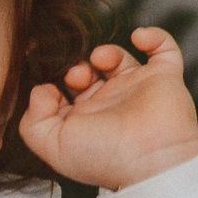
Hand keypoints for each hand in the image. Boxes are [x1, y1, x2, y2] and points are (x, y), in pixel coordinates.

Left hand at [18, 27, 197, 191]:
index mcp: (86, 119)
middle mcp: (111, 103)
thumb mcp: (53, 146)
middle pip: (90, 73)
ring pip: (120, 59)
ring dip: (107, 51)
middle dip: (78, 67)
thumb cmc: (104, 156)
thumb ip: (33, 121)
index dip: (55, 86)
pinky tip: (138, 37)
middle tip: (79, 76)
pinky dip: (153, 36)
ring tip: (101, 59)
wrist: (151, 160)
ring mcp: (138, 89)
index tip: (53, 91)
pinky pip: (163, 49)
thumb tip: (41, 91)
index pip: (65, 94)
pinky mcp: (164, 77)